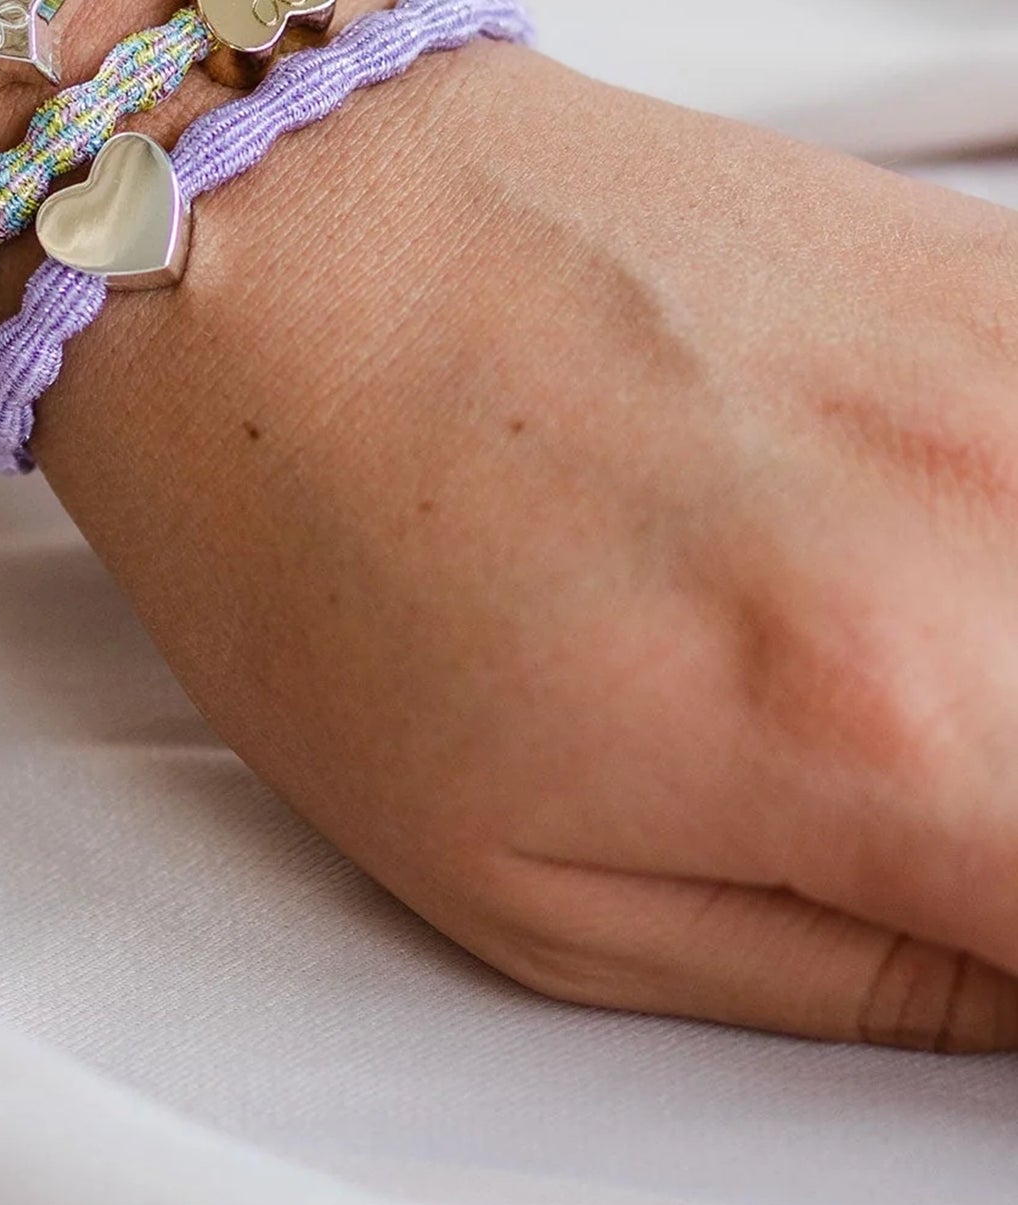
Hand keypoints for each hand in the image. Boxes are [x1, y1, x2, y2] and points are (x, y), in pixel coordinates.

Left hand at [0, 0, 1017, 1044]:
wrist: (262, 226)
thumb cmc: (309, 527)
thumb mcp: (524, 881)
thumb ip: (848, 977)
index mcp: (886, 724)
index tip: (960, 933)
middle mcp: (1000, 516)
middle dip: (1008, 813)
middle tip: (899, 813)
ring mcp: (1010, 359)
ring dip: (1011, 675)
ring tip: (853, 667)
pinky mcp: (976, 260)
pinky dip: (1009, 541)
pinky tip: (887, 544)